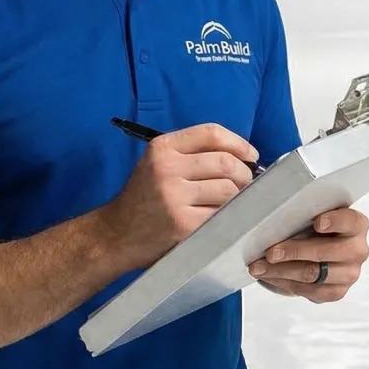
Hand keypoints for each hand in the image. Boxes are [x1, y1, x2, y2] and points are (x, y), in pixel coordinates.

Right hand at [97, 123, 256, 270]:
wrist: (116, 234)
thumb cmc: (143, 199)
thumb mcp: (157, 164)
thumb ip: (191, 154)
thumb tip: (242, 156)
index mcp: (162, 148)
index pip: (211, 133)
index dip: (238, 143)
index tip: (251, 155)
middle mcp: (167, 168)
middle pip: (225, 162)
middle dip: (244, 174)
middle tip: (245, 185)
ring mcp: (174, 197)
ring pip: (228, 190)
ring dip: (238, 197)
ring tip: (232, 203)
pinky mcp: (182, 223)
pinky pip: (221, 214)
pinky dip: (228, 216)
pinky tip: (222, 219)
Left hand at [249, 207, 368, 302]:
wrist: (319, 251)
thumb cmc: (314, 227)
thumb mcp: (312, 212)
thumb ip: (300, 207)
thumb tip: (263, 204)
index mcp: (356, 225)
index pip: (351, 221)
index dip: (335, 222)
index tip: (317, 223)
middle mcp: (357, 250)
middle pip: (326, 252)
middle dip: (294, 252)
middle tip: (270, 252)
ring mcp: (349, 274)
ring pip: (313, 274)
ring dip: (281, 271)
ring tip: (259, 267)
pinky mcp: (336, 292)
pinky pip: (309, 291)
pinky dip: (284, 283)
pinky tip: (269, 277)